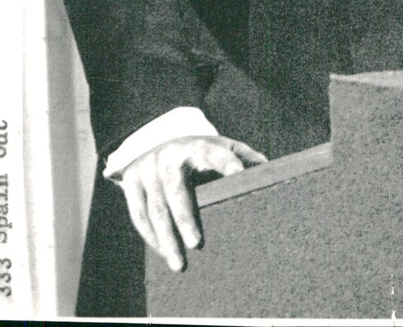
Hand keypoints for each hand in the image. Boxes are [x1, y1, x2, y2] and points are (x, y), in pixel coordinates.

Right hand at [119, 134, 266, 271]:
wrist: (158, 138)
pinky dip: (151, 237)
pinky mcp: (131, 181)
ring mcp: (148, 169)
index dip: (225, 162)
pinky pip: (139, 214)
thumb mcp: (222, 147)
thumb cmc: (200, 152)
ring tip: (179, 265)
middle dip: (186, 218)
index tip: (238, 174)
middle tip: (197, 245)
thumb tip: (271, 173)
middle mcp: (170, 156)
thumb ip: (244, 158)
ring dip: (166, 239)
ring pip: (155, 208)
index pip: (213, 154)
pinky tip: (163, 253)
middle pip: (176, 190)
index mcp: (198, 147)